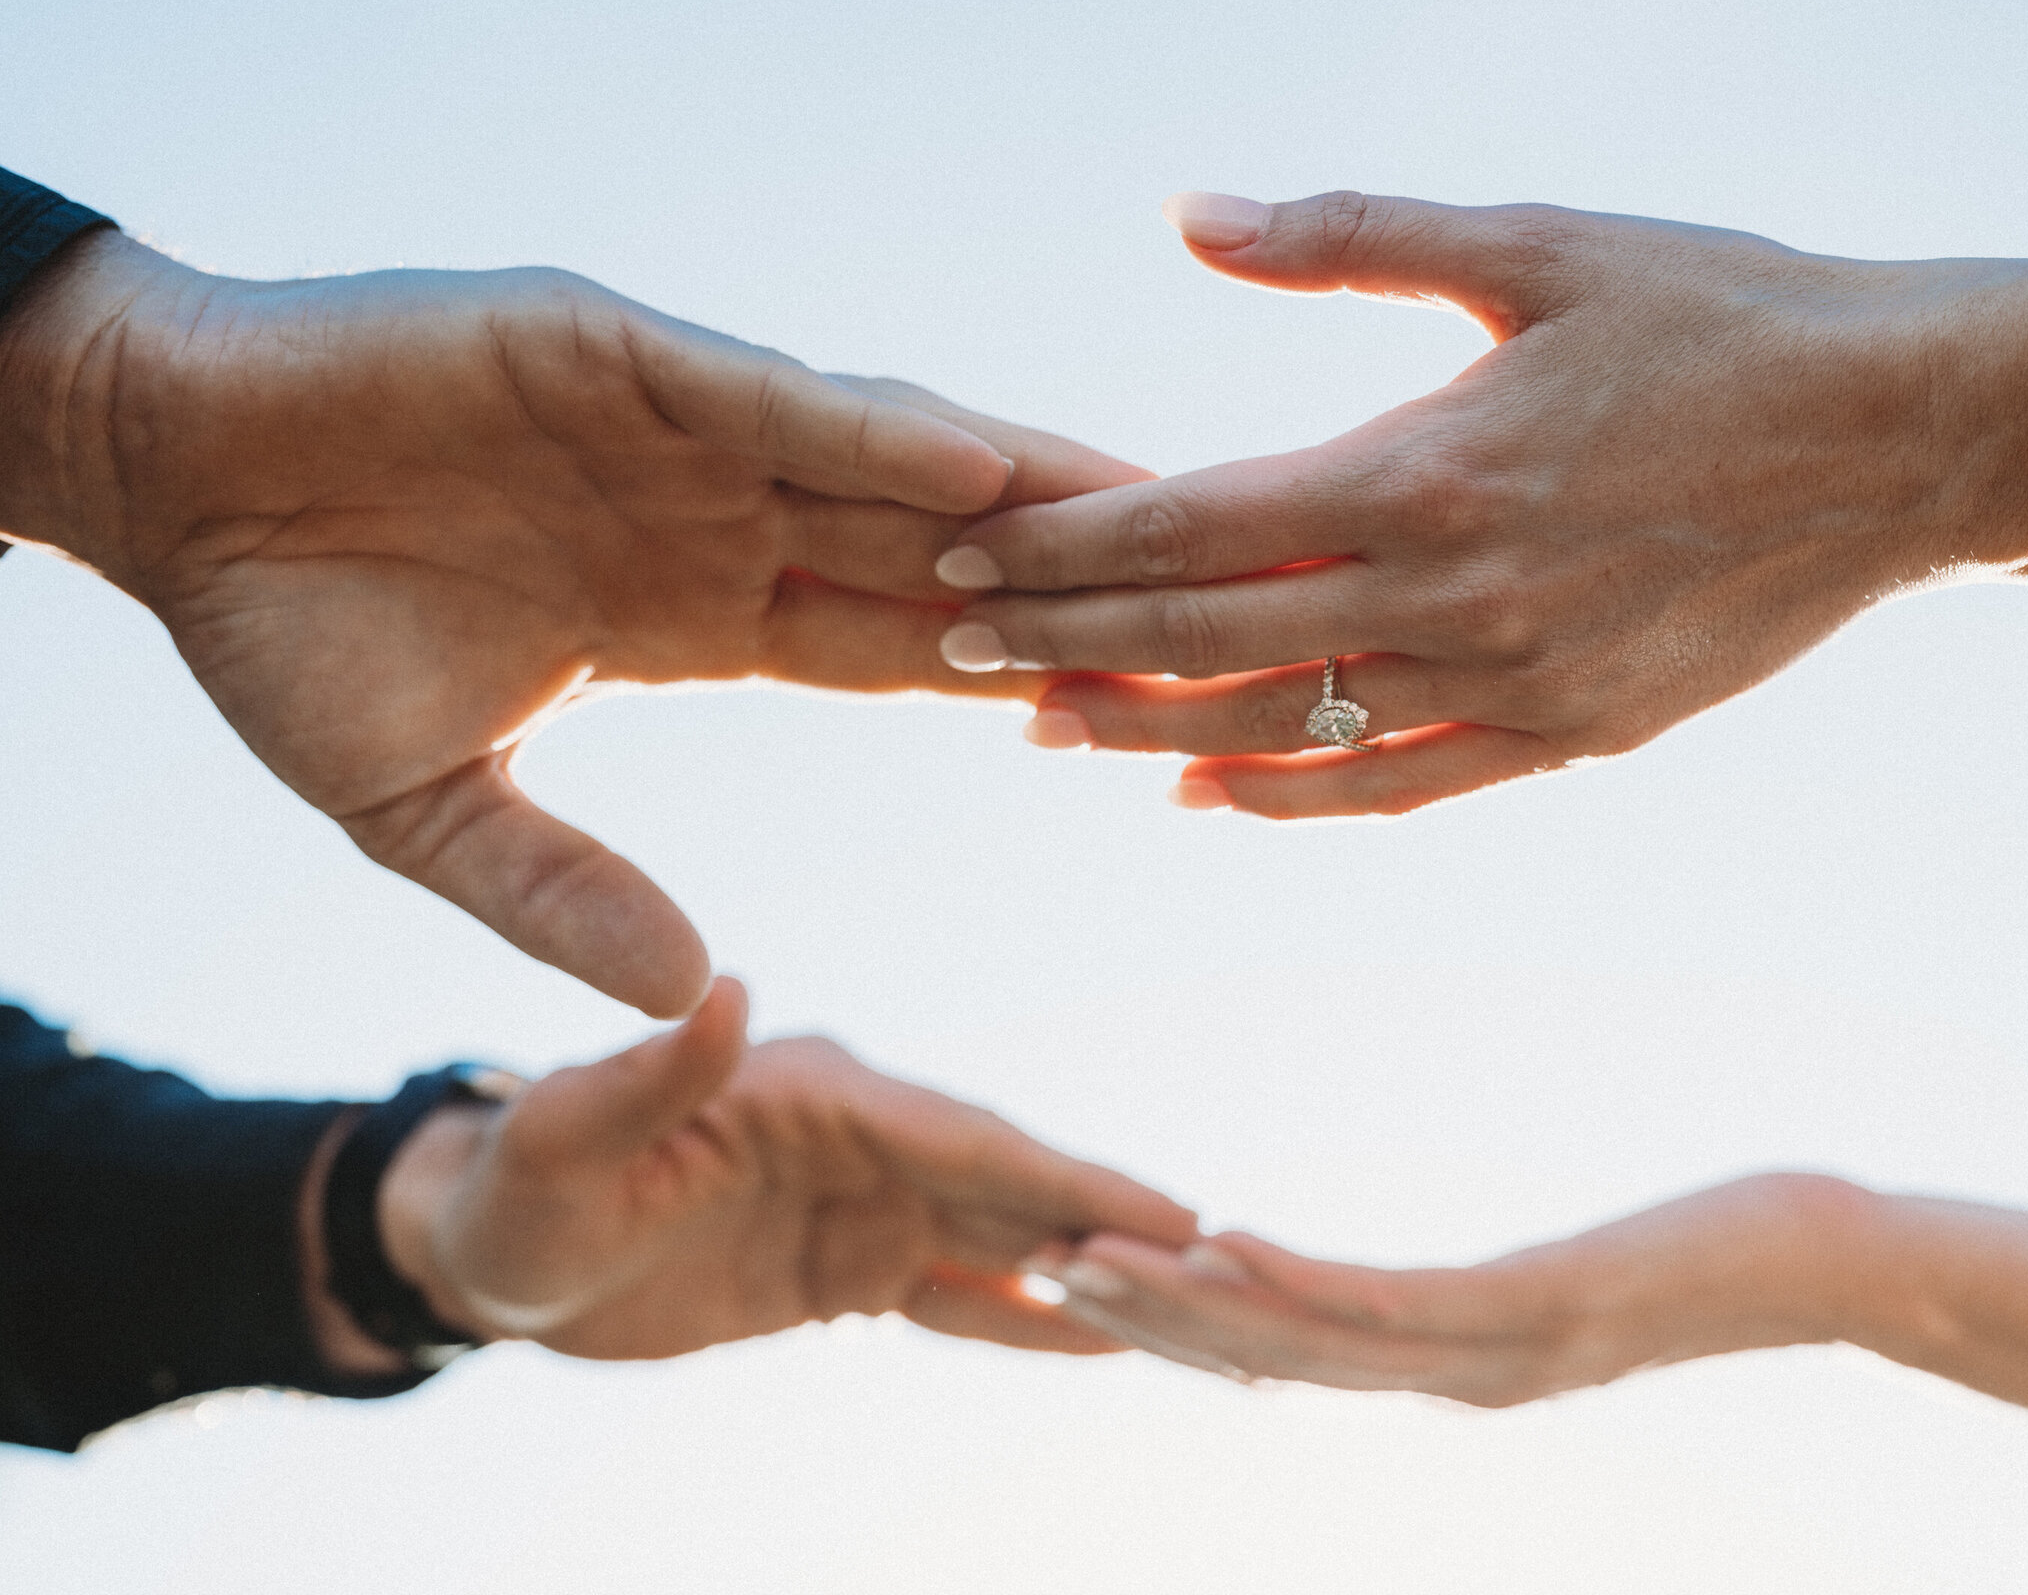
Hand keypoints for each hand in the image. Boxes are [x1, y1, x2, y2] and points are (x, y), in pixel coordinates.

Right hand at [0, 231, 1147, 1013]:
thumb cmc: (284, 630)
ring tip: (1157, 529)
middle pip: (937, 558)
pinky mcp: (612, 353)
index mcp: (703, 617)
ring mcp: (678, 430)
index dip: (1015, 683)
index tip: (1135, 721)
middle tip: (1210, 621)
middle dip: (1065, 592)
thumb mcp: (433, 807)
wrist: (161, 482)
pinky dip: (872, 431)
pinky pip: (772, 398)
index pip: (897, 655)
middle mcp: (720, 517)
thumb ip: (561, 895)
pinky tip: (987, 465)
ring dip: (1016, 500)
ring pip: (888, 466)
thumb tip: (694, 989)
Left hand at [376, 977, 1197, 1358]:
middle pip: (1008, 1185)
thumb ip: (648, 1077)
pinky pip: (959, 1297)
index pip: (958, 1136)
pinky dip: (1032, 1320)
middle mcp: (857, 1134)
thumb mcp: (560, 1146)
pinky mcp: (850, 1264)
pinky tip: (1110, 1345)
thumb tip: (731, 990)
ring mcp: (863, 1200)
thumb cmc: (510, 1193)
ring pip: (1003, 1241)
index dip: (1065, 1178)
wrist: (488, 1251)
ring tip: (1203, 1312)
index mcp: (810, 1089)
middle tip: (1233, 1269)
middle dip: (1115, 1225)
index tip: (1168, 1211)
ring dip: (1094, 1273)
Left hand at [930, 190, 2019, 817]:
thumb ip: (1348, 236)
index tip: (961, 554)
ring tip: (1055, 729)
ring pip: (1287, 730)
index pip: (1189, 525)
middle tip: (957, 648)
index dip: (1061, 547)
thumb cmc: (1726, 316)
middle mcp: (1453, 597)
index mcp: (1425, 466)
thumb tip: (1186, 216)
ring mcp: (1515, 683)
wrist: (1910, 437)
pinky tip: (1211, 796)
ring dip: (1156, 731)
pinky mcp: (1576, 734)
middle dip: (1069, 642)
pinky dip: (1294, 799)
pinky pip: (1401, 788)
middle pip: (1210, 640)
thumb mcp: (1538, 242)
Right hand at [1038, 1174, 1869, 1403]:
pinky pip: (1389, 1304)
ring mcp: (1493, 1352)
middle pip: (1271, 1353)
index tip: (1087, 1283)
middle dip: (1148, 1319)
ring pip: (1306, 1338)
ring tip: (1083, 1265)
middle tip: (1033, 1275)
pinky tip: (1216, 1244)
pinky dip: (1291, 1280)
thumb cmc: (1721, 1253)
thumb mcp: (1591, 1274)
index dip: (1181, 1327)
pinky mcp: (1534, 1311)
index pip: (1290, 1350)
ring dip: (1185, 1304)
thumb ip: (1512, 1290)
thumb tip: (1476, 1287)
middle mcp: (1460, 1373)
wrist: (1836, 1271)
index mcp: (1460, 1362)